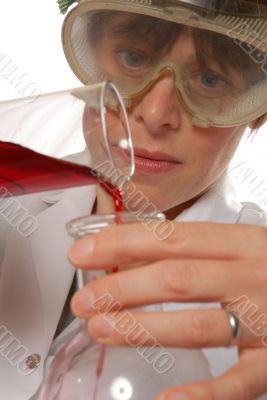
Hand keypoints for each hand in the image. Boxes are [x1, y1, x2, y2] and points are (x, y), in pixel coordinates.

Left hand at [69, 222, 266, 399]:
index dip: (123, 243)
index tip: (85, 251)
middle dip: (122, 288)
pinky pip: (239, 382)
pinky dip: (203, 394)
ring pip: (196, 324)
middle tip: (84, 298)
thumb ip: (194, 252)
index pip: (171, 237)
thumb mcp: (241, 249)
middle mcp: (254, 276)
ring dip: (141, 328)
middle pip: (176, 278)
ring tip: (100, 328)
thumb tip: (134, 255)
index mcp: (243, 243)